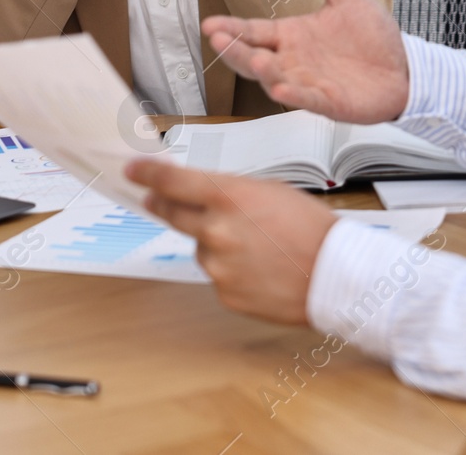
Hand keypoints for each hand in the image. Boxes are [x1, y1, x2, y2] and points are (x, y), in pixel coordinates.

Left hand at [127, 160, 336, 324]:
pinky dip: (231, 270)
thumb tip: (197, 192)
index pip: (172, 181)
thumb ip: (228, 191)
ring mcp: (218, 266)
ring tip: (255, 246)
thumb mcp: (269, 191)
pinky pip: (216, 276)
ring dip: (214, 243)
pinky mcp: (224, 294)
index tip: (132, 171)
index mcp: (228, 197)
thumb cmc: (310, 228)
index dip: (147, 174)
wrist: (334, 275)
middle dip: (163, 204)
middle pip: (172, 214)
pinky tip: (258, 268)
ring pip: (200, 247)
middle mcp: (216, 231)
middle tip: (157, 199)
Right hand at [202, 0, 409, 123]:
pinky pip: (307, 100)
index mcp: (293, 35)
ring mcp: (308, 82)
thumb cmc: (372, 37)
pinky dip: (295, 97)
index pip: (254, 30)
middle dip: (235, 49)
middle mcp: (294, 60)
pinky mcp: (328, 102)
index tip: (210, 24)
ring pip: (275, 79)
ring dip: (263, 71)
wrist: (404, 68)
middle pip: (254, 56)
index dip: (232, 28)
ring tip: (254, 58)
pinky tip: (282, 91)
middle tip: (217, 39)